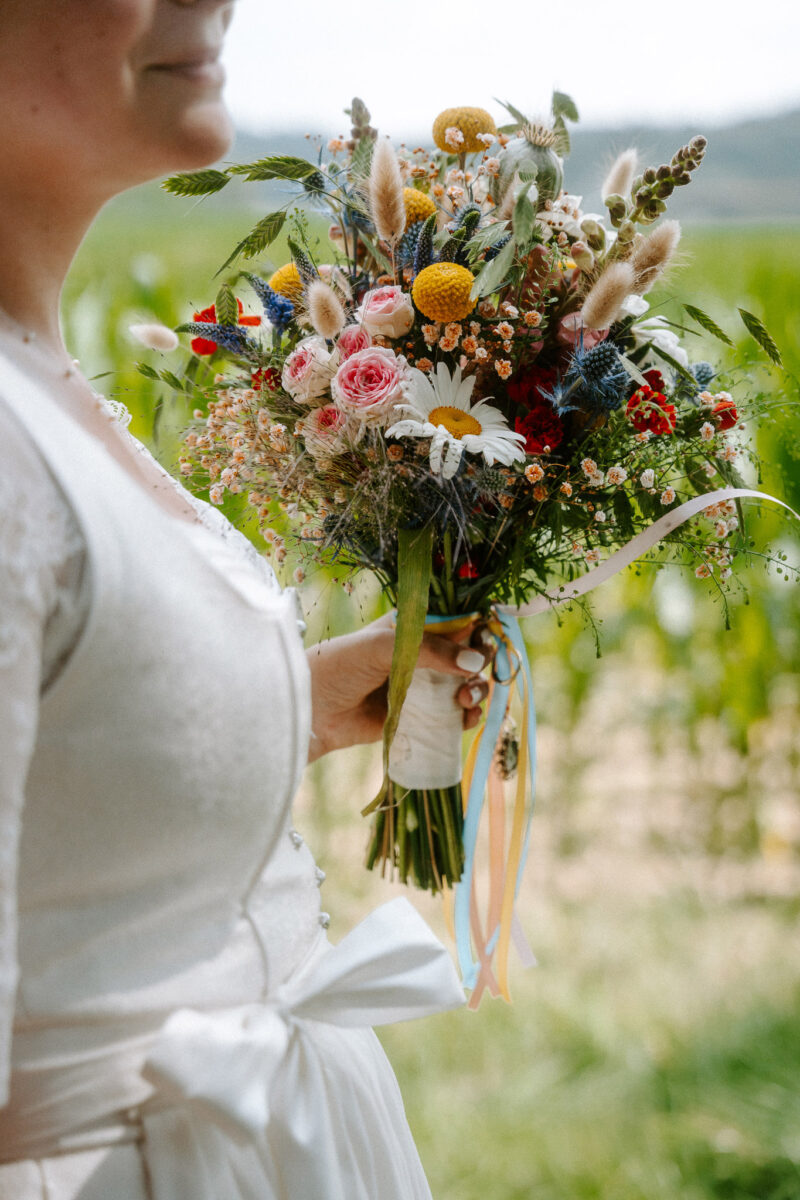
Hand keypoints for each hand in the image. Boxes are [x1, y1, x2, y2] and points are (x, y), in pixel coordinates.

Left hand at [305, 614, 493, 762]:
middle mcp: (422, 655)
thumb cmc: (340, 666)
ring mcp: (423, 686)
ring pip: (468, 684)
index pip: (456, 621)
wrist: (312, 711)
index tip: (484, 638)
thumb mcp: (383, 646)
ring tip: (465, 700)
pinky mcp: (420, 716)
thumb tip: (475, 662)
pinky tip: (465, 716)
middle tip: (473, 673)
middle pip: (469, 654)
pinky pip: (455, 714)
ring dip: (477, 690)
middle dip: (480, 662)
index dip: (476, 628)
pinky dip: (468, 715)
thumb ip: (430, 650)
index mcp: (412, 628)